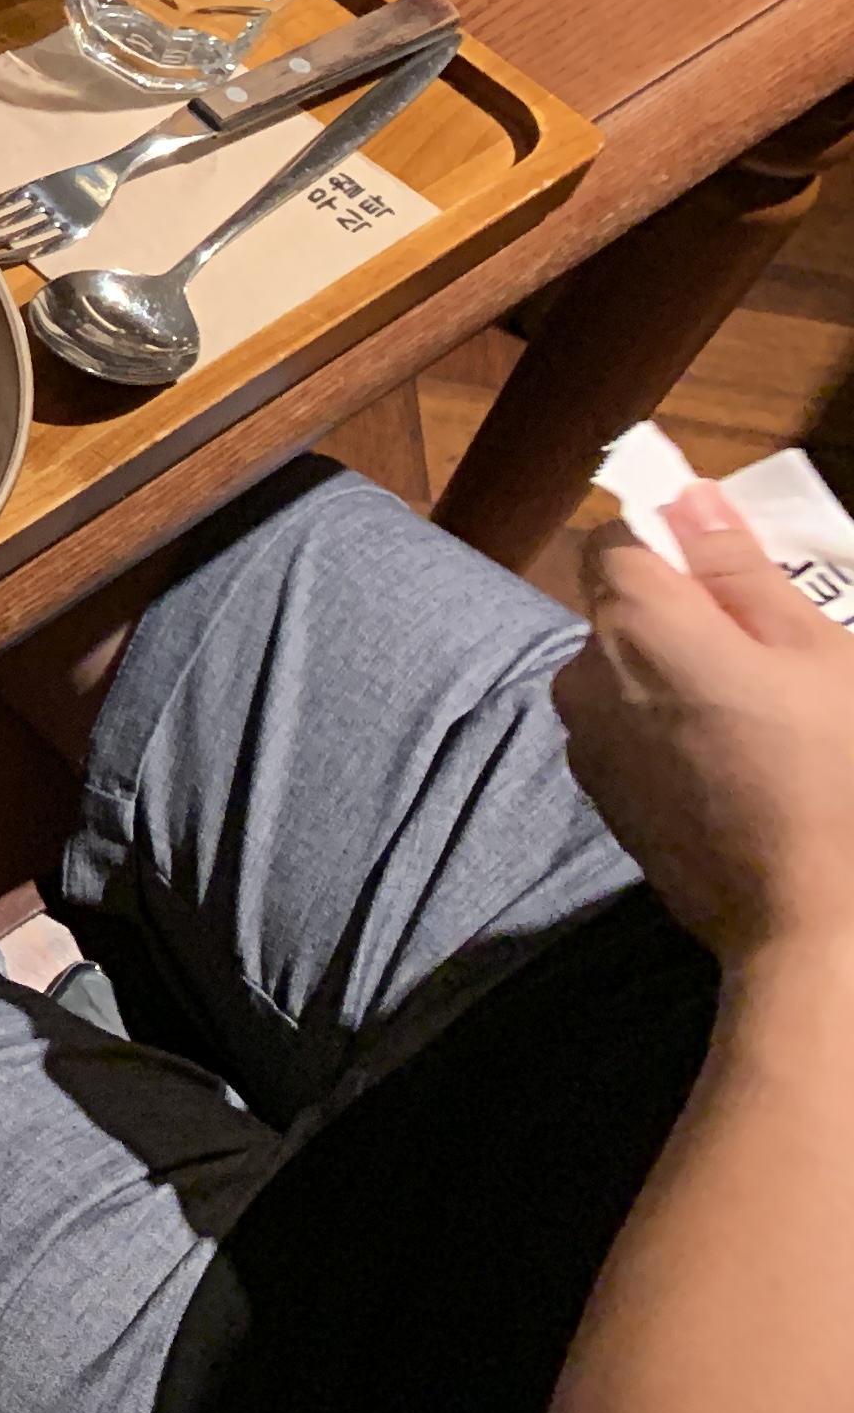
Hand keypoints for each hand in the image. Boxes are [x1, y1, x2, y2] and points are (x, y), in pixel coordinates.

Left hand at [558, 480, 853, 967]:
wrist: (804, 917)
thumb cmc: (829, 772)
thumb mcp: (812, 650)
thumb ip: (739, 568)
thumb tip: (689, 494)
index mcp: (633, 623)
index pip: (618, 539)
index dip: (674, 543)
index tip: (736, 573)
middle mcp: (584, 671)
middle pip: (623, 608)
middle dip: (687, 614)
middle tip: (775, 657)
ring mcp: (584, 738)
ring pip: (626, 670)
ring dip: (678, 673)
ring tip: (765, 719)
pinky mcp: (598, 792)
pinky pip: (628, 726)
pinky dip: (668, 725)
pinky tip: (737, 764)